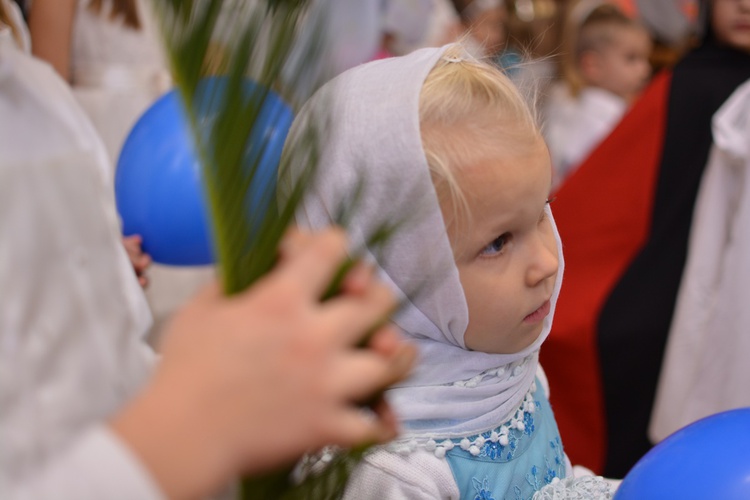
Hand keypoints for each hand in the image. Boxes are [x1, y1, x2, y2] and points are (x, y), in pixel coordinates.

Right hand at [111, 227, 414, 499]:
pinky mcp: (328, 425)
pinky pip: (372, 424)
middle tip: (367, 302)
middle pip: (376, 301)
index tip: (332, 251)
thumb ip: (234, 279)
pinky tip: (376, 415)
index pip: (330, 250)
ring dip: (391, 355)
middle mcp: (315, 335)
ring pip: (389, 361)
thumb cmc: (184, 370)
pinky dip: (377, 421)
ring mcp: (327, 382)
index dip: (334, 244)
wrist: (181, 436)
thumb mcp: (202, 307)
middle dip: (375, 296)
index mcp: (282, 300)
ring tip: (387, 352)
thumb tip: (254, 263)